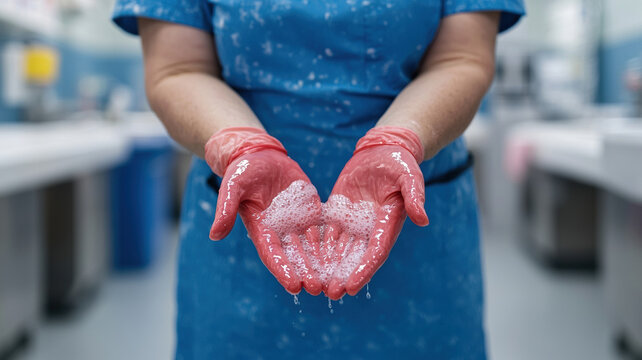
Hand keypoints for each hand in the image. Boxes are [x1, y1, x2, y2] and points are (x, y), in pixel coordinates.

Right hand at [205, 127, 322, 294]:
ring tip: (332, 280)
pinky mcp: (311, 212)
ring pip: (311, 248)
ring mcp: (297, 223)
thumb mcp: (233, 186)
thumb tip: (214, 235)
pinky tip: (344, 256)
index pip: (272, 254)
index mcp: (261, 229)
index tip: (294, 286)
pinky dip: (331, 243)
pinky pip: (323, 230)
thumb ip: (225, 209)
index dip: (283, 270)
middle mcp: (280, 231)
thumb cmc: (243, 170)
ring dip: (320, 264)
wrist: (261, 155)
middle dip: (305, 273)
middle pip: (294, 257)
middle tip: (318, 289)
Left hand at [322, 127, 428, 299]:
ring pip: (338, 249)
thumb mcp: (409, 176)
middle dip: (343, 275)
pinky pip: (326, 232)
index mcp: (388, 223)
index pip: (375, 252)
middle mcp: (370, 228)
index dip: (364, 270)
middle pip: (355, 257)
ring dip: (328, 267)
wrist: (382, 150)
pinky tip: (304, 259)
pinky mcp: (339, 212)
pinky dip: (317, 246)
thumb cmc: (399, 163)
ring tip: (316, 284)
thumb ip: (414, 197)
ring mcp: (353, 222)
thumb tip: (423, 220)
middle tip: (330, 294)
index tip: (352, 287)